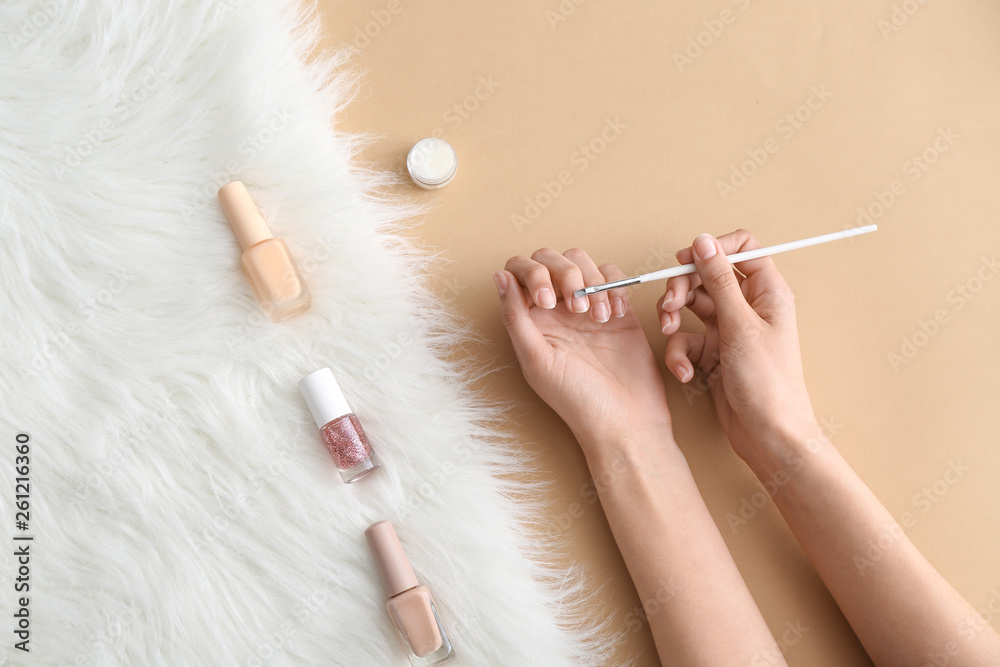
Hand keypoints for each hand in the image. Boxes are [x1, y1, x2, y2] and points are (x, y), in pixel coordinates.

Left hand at [493, 248, 671, 449]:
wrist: (625, 420)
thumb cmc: (577, 399)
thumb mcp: (537, 360)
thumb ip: (516, 317)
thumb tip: (499, 275)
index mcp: (530, 319)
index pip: (519, 271)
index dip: (532, 273)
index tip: (549, 302)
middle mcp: (556, 309)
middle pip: (551, 258)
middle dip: (566, 273)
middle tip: (576, 309)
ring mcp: (586, 306)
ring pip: (582, 262)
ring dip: (592, 281)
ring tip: (599, 318)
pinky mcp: (617, 308)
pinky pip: (613, 276)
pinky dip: (615, 286)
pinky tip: (616, 314)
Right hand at [658, 230, 817, 461]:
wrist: (768, 435)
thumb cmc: (768, 383)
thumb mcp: (740, 325)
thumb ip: (719, 280)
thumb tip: (703, 241)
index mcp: (767, 293)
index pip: (742, 248)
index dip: (713, 250)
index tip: (688, 261)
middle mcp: (748, 307)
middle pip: (707, 275)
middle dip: (683, 286)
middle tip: (670, 303)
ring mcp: (729, 330)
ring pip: (691, 305)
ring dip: (674, 316)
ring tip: (668, 330)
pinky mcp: (713, 353)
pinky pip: (687, 339)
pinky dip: (679, 353)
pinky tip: (684, 371)